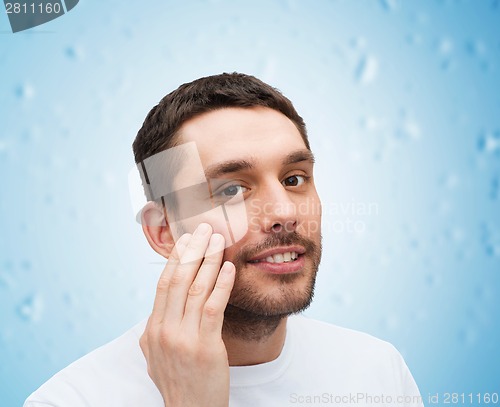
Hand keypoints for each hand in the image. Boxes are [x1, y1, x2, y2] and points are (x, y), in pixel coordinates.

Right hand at [140, 223, 235, 406]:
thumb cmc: (179, 382)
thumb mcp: (156, 356)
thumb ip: (157, 330)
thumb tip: (159, 309)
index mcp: (153, 329)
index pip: (164, 284)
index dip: (175, 258)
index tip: (185, 239)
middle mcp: (164, 330)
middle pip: (179, 280)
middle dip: (192, 250)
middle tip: (204, 228)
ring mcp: (183, 339)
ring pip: (196, 289)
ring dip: (209, 260)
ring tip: (218, 240)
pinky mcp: (205, 347)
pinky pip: (214, 307)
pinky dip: (221, 284)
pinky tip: (228, 267)